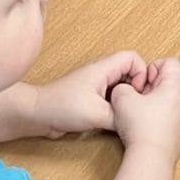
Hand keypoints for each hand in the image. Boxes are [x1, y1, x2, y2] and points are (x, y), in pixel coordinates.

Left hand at [27, 49, 149, 136]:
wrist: (38, 114)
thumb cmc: (62, 107)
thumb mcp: (98, 114)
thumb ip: (121, 116)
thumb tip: (137, 121)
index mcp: (103, 68)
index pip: (133, 58)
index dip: (141, 74)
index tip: (137, 93)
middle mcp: (101, 72)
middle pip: (130, 71)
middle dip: (136, 87)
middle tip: (136, 104)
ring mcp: (96, 84)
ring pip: (122, 85)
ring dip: (126, 97)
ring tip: (126, 112)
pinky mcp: (92, 96)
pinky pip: (112, 96)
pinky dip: (117, 105)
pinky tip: (115, 118)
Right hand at [108, 56, 179, 157]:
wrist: (152, 158)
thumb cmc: (143, 129)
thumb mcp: (122, 98)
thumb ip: (122, 87)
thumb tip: (124, 90)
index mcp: (175, 87)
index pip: (169, 62)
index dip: (151, 66)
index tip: (140, 80)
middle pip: (167, 81)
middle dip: (148, 85)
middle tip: (135, 95)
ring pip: (166, 99)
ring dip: (150, 101)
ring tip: (136, 111)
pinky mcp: (176, 131)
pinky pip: (166, 115)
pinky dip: (153, 115)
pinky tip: (140, 125)